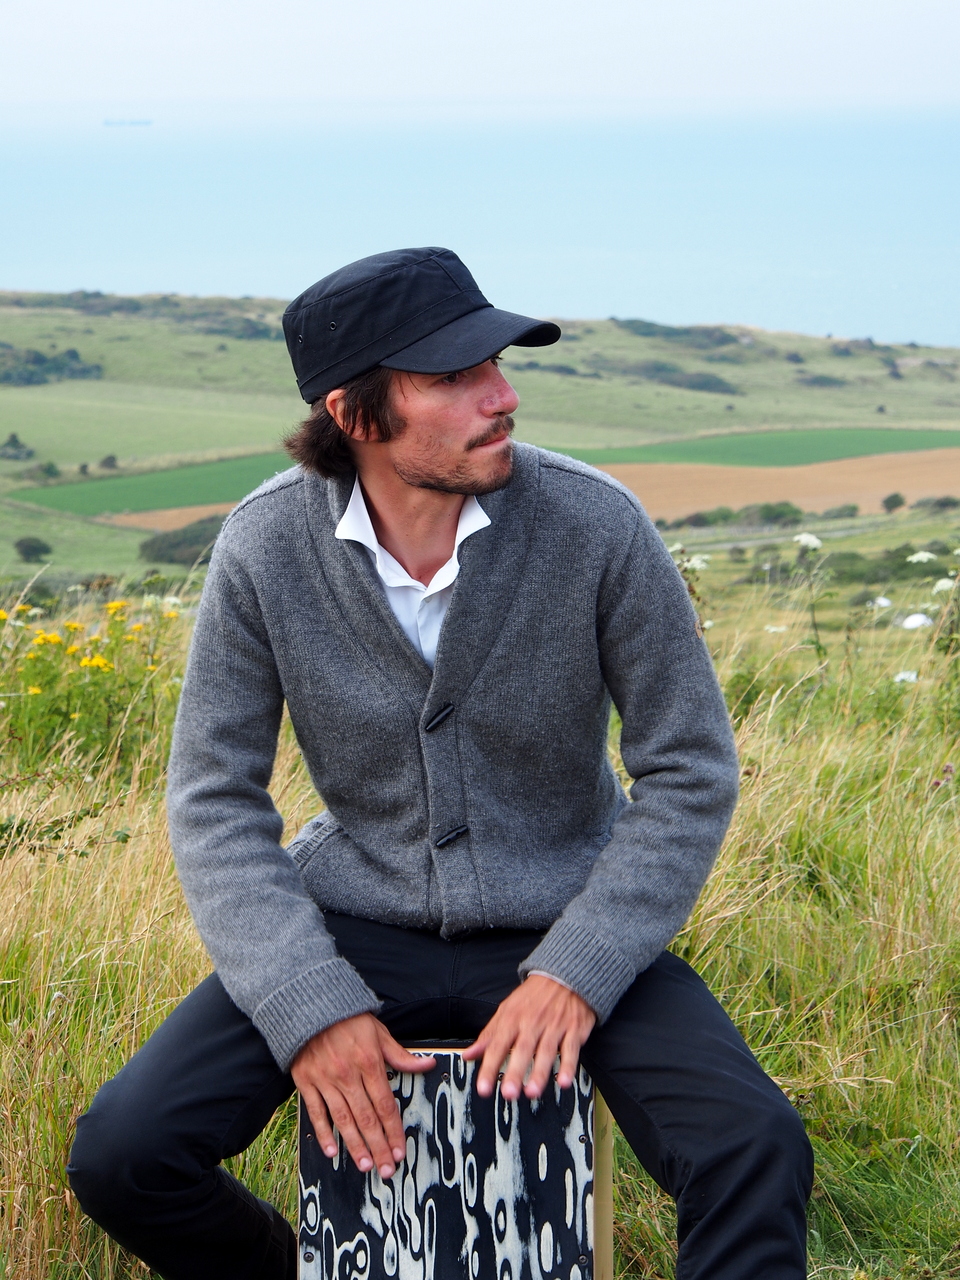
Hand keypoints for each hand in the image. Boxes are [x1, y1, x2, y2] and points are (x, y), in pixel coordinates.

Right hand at [291, 1013, 433, 1179]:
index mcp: (369, 1062)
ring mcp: (325, 1080)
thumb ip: (400, 1055)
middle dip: (378, 1146)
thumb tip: (427, 1064)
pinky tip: (332, 1151)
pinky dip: (323, 1133)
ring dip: (355, 1145)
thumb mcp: (379, 1032)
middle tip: (387, 1169)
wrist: (310, 1005)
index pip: (385, 1104)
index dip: (393, 1130)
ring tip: (365, 1165)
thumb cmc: (348, 1019)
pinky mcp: (306, 1082)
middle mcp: (347, 1074)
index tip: (400, 1150)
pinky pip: (316, 1112)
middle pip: (366, 1118)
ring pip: (343, 1120)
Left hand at [462, 975, 595, 1100]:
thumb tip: (469, 1055)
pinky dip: (568, 1065)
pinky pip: (571, 1049)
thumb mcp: (506, 1010)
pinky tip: (564, 1080)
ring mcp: (554, 1026)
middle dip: (515, 1072)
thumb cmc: (532, 997)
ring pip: (546, 1051)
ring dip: (539, 1072)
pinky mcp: (573, 1029)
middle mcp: (532, 1023)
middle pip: (522, 1049)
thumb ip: (488, 1035)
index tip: (484, 1087)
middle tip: (509, 1093)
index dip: (489, 1067)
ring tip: (532, 1091)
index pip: (498, 1045)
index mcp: (513, 1018)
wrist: (563, 975)